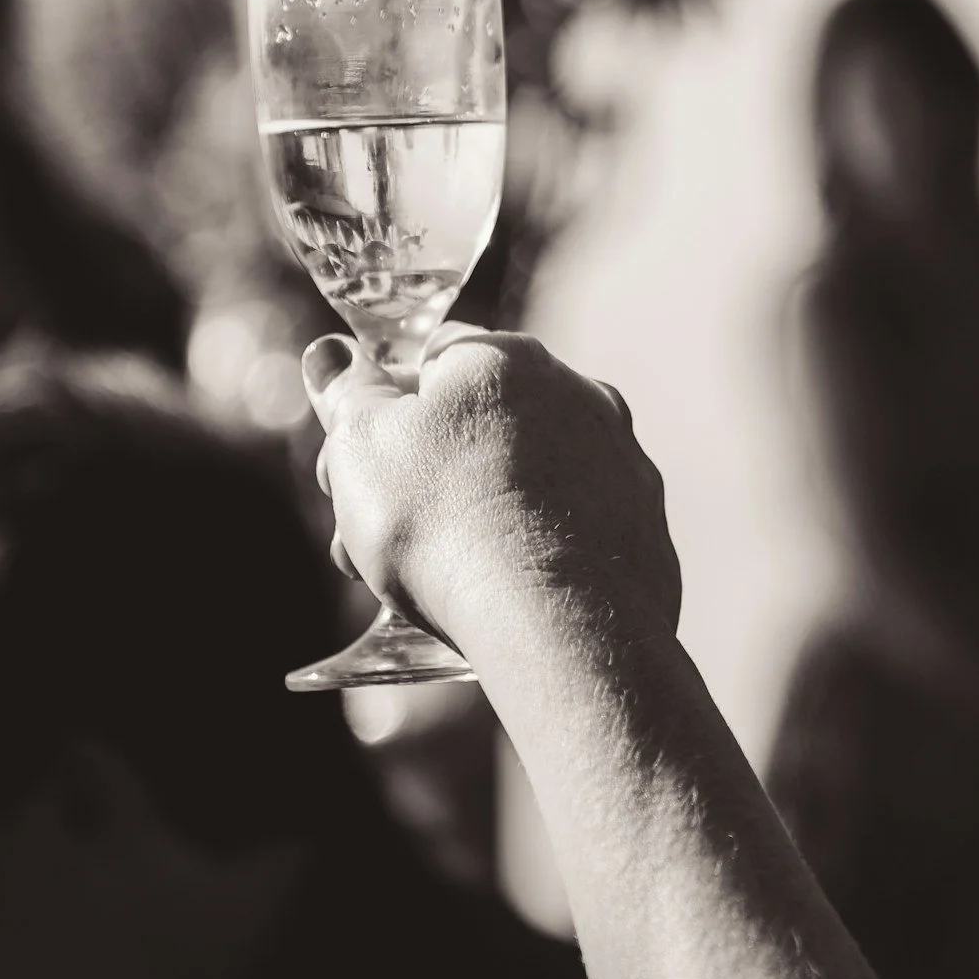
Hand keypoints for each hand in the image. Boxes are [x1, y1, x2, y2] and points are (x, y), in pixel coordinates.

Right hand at [304, 324, 682, 657]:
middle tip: (375, 539)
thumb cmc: (445, 522)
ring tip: (430, 584)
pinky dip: (537, 555)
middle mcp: (580, 397)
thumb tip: (332, 354)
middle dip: (423, 475)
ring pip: (527, 482)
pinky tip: (505, 597)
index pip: (433, 359)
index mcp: (509, 360)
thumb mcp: (362, 446)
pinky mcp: (646, 531)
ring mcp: (622, 465)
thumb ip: (347, 394)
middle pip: (480, 426)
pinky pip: (574, 534)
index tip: (355, 467)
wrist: (555, 624)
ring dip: (476, 516)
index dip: (383, 410)